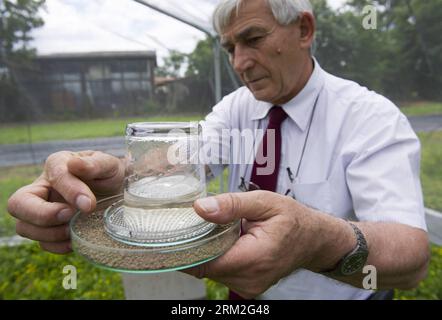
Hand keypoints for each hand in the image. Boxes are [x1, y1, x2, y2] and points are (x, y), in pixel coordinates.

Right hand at [7, 151, 124, 253]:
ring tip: (73, 231)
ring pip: (24, 227)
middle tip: (69, 217)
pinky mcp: (50, 229)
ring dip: (48, 234)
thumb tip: (75, 164)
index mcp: (58, 165)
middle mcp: (44, 188)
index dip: (69, 191)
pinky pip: (41, 243)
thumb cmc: (110, 175)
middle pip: (18, 204)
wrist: (118, 192)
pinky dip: (57, 246)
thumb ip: (94, 164)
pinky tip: (75, 241)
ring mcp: (43, 211)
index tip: (89, 204)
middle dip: (41, 215)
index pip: (54, 176)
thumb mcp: (109, 165)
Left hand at [183, 191, 322, 298]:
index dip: (187, 248)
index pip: (205, 262)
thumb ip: (232, 205)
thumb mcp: (265, 202)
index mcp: (254, 258)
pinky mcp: (247, 287)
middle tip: (198, 223)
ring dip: (209, 252)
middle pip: (205, 267)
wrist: (314, 240)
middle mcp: (250, 279)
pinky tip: (226, 243)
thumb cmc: (293, 220)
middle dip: (198, 246)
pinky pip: (221, 274)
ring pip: (211, 272)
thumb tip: (200, 208)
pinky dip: (218, 258)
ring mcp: (249, 287)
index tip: (176, 232)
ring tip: (218, 232)